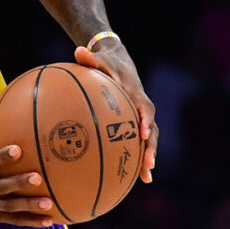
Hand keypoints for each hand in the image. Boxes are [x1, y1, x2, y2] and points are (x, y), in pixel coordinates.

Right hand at [0, 100, 53, 228]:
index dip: (2, 157)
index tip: (18, 150)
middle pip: (2, 186)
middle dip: (19, 183)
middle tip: (38, 177)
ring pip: (11, 207)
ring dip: (30, 206)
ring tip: (49, 203)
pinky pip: (14, 220)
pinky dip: (31, 222)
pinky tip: (49, 221)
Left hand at [75, 42, 157, 182]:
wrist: (119, 61)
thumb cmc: (107, 62)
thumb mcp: (99, 59)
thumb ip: (90, 58)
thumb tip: (78, 50)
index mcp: (135, 93)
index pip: (144, 108)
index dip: (145, 120)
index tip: (143, 133)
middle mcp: (141, 107)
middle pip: (151, 130)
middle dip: (151, 147)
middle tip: (149, 164)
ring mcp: (139, 116)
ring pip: (148, 139)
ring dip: (148, 157)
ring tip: (146, 178)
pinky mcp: (134, 123)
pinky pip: (137, 141)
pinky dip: (136, 157)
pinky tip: (133, 177)